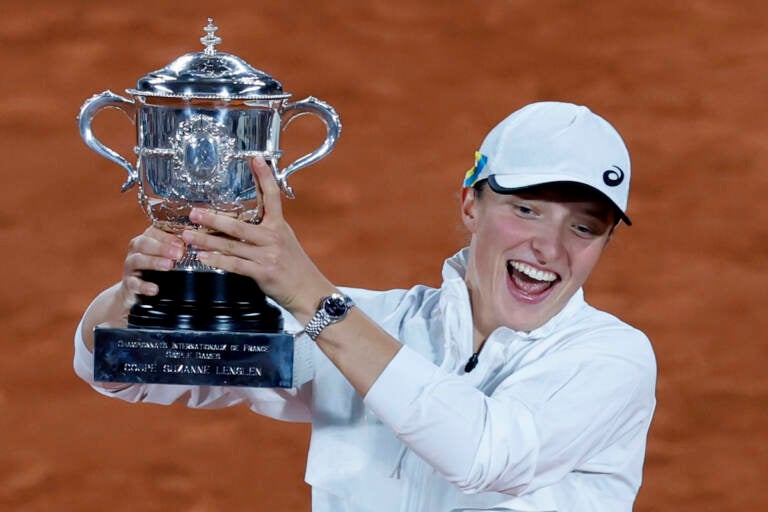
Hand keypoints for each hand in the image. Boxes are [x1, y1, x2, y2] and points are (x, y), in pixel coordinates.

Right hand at [118, 226, 184, 308]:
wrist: (135, 291)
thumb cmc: (156, 269)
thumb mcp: (167, 256)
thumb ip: (179, 247)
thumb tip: (201, 239)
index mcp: (147, 240)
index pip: (154, 231)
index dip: (168, 235)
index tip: (184, 239)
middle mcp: (136, 251)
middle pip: (144, 243)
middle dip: (162, 247)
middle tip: (179, 252)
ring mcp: (131, 267)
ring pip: (137, 260)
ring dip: (154, 262)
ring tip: (169, 265)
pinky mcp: (129, 284)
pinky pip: (134, 284)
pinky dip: (144, 286)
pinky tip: (155, 289)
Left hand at [181, 158, 333, 319]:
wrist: (308, 291)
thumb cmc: (295, 267)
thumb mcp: (285, 241)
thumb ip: (267, 229)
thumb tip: (243, 220)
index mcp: (280, 226)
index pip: (272, 196)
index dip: (264, 177)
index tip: (256, 159)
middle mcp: (274, 237)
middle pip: (239, 224)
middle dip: (214, 218)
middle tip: (194, 213)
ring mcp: (268, 255)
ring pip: (232, 245)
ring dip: (207, 240)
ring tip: (189, 236)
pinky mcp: (263, 272)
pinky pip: (235, 265)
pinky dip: (217, 261)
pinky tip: (203, 258)